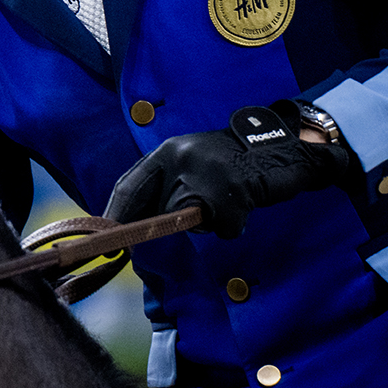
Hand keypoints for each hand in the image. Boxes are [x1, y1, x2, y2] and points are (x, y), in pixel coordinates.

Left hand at [105, 102, 355, 239]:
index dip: (116, 215)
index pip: (130, 187)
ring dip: (211, 221)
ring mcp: (206, 171)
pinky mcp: (232, 187)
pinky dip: (234, 225)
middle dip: (178, 221)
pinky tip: (244, 205)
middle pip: (163, 211)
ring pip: (192, 220)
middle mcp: (180, 157)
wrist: (280, 147)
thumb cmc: (231, 163)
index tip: (107, 240)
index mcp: (166, 152)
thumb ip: (165, 188)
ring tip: (228, 203)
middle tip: (205, 210)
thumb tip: (137, 228)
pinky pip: (223, 226)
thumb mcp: (189, 164)